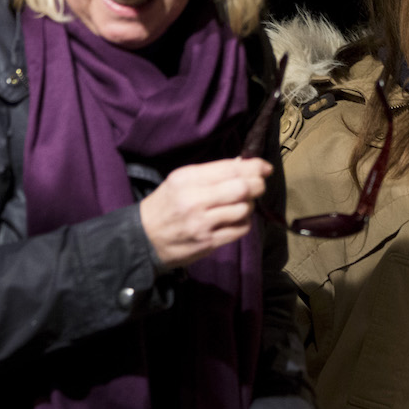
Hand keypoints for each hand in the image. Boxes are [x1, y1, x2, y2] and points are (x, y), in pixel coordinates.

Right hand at [138, 157, 271, 268]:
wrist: (143, 238)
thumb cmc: (166, 204)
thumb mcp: (180, 180)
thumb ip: (211, 173)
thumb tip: (245, 165)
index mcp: (187, 179)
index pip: (230, 168)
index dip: (254, 167)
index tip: (265, 167)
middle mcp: (194, 200)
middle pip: (242, 188)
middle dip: (257, 185)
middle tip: (258, 185)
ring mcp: (202, 224)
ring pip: (244, 209)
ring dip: (249, 205)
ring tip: (241, 203)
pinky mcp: (208, 243)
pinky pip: (240, 230)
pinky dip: (244, 222)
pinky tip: (236, 219)